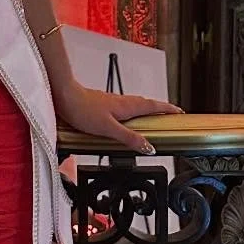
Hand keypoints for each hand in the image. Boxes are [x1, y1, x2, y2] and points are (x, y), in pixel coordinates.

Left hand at [52, 81, 181, 154]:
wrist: (64, 97)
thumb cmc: (83, 109)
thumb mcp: (109, 128)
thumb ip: (129, 138)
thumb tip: (148, 146)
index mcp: (126, 106)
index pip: (153, 106)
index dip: (167, 109)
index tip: (179, 112)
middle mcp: (121, 102)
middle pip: (146, 104)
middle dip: (160, 108)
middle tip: (170, 114)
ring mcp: (112, 102)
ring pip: (135, 105)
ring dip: (146, 109)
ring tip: (152, 117)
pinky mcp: (103, 105)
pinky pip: (124, 107)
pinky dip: (132, 112)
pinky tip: (126, 119)